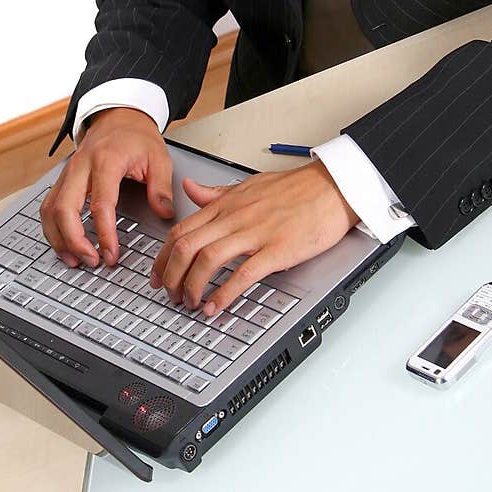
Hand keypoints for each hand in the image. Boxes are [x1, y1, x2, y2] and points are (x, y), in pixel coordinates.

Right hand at [40, 108, 174, 268]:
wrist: (119, 116)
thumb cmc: (137, 137)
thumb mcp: (159, 158)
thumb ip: (161, 188)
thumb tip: (163, 214)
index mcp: (106, 161)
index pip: (101, 204)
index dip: (104, 234)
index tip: (111, 254)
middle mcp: (81, 167)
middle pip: (64, 209)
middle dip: (74, 241)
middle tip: (91, 261)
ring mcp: (68, 173)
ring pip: (50, 210)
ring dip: (58, 238)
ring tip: (74, 259)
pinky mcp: (62, 179)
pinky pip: (48, 207)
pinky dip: (52, 229)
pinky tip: (64, 244)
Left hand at [149, 161, 358, 317]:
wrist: (332, 187)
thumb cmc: (295, 188)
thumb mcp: (248, 185)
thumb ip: (216, 192)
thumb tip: (189, 189)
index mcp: (226, 204)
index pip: (181, 230)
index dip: (164, 256)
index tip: (159, 274)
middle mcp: (235, 218)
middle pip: (187, 246)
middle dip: (171, 275)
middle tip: (170, 294)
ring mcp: (255, 233)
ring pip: (208, 259)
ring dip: (192, 286)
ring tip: (190, 303)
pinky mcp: (277, 249)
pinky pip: (243, 274)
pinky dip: (224, 294)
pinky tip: (216, 307)